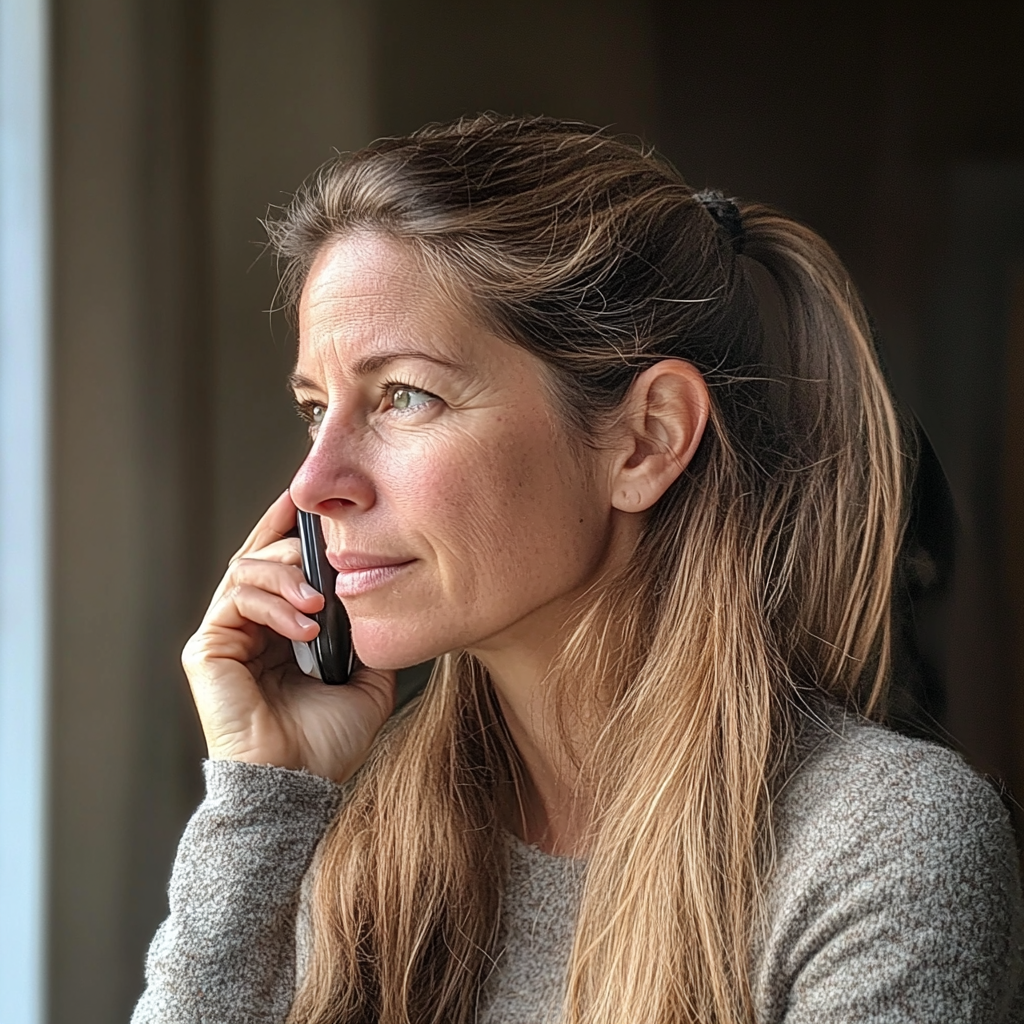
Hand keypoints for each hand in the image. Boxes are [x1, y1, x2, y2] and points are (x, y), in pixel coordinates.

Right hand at [181, 490, 395, 781]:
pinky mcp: (207, 650)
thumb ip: (368, 640)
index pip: (282, 567)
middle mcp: (247, 628)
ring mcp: (224, 636)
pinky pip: (236, 600)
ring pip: (246, 570)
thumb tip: (387, 603)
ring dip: (288, 573)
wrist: (300, 787)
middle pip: (260, 556)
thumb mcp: (366, 682)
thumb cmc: (328, 743)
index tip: (316, 502)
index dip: (294, 530)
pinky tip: (306, 622)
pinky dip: (274, 601)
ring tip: (322, 599)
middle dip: (295, 540)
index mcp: (279, 631)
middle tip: (329, 538)